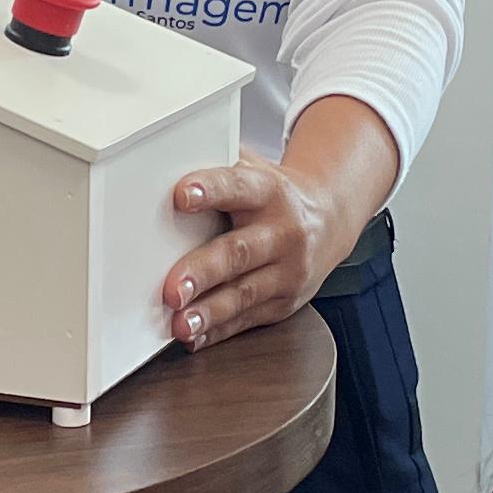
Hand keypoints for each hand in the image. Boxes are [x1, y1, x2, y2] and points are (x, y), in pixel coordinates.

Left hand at [161, 151, 357, 349]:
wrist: (329, 220)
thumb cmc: (272, 195)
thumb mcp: (254, 170)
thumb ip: (216, 163)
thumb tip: (162, 156)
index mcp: (268, 191)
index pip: (236, 187)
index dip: (208, 190)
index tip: (179, 196)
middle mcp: (281, 231)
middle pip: (239, 252)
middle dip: (203, 271)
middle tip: (172, 288)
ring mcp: (287, 270)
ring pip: (244, 293)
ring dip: (210, 311)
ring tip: (180, 323)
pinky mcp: (284, 302)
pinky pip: (248, 319)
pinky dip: (218, 331)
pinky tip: (195, 337)